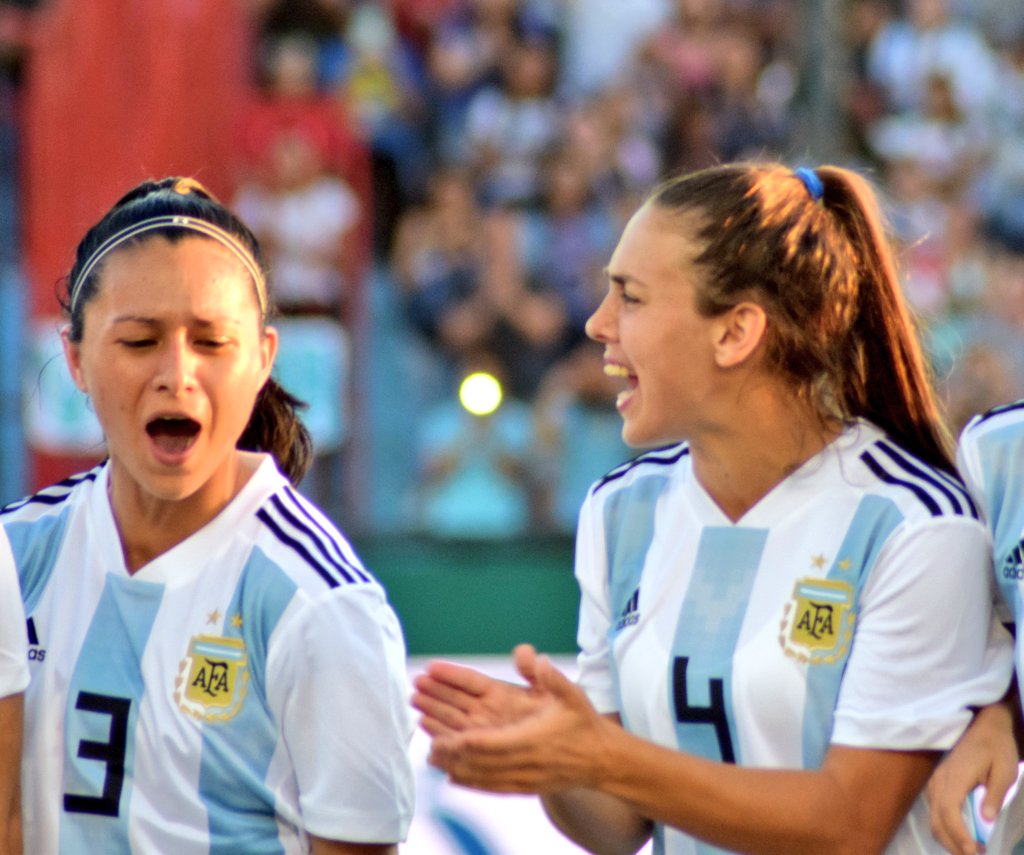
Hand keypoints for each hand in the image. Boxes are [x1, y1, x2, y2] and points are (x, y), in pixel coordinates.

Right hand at [412, 646, 551, 737]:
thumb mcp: (557, 691)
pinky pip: (459, 743)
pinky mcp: (482, 749)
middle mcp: (487, 709)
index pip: (471, 680)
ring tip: (415, 704)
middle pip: (455, 698)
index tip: (431, 667)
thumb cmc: (564, 715)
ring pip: (452, 720)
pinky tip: (430, 739)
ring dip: (433, 713)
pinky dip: (444, 740)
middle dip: (435, 691)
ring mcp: (483, 729)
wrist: (573, 747)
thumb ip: (540, 674)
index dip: (452, 674)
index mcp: (500, 692)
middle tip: (415, 683)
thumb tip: (527, 651)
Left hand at [422, 645, 613, 794]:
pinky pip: (491, 788)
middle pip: (478, 763)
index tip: (440, 737)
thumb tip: (539, 659)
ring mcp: (524, 778)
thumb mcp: (572, 696)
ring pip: (482, 778)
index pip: (487, 745)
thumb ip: (553, 679)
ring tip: (432, 758)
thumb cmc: (584, 725)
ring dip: (455, 769)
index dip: (461, 743)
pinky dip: (470, 783)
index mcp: (530, 739)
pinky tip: (452, 777)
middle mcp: (524, 762)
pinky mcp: (525, 787)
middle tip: (428, 745)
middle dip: (451, 754)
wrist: (602, 760)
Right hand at [927, 701, 1019, 853]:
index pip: (949, 812)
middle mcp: (939, 781)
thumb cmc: (996, 746)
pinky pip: (935, 811)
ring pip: (933, 818)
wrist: (984, 725)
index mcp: (955, 777)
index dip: (959, 836)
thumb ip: (996, 795)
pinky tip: (962, 836)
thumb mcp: (1005, 770)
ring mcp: (935, 782)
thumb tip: (986, 820)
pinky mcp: (937, 784)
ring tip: (971, 850)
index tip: (974, 852)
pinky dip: (945, 829)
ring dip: (949, 839)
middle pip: (936, 821)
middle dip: (953, 845)